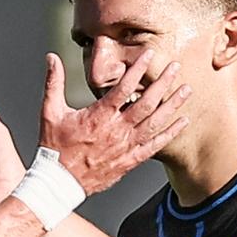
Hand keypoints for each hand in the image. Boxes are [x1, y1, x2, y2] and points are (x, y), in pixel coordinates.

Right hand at [38, 52, 188, 196]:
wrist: (59, 182)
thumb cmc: (54, 148)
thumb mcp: (50, 112)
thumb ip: (54, 83)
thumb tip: (51, 58)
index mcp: (99, 116)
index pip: (123, 87)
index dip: (138, 68)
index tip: (150, 54)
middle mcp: (116, 130)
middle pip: (146, 102)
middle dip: (163, 82)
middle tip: (176, 67)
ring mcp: (126, 146)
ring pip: (155, 122)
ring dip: (173, 105)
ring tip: (186, 90)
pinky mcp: (130, 160)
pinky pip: (155, 145)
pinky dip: (170, 133)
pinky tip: (183, 122)